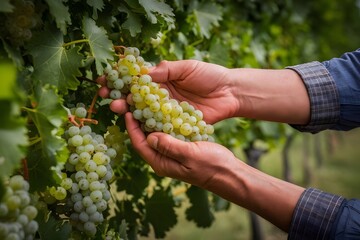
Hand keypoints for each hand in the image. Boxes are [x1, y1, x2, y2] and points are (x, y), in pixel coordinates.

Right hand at [98, 60, 239, 123]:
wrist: (230, 93)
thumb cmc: (210, 75)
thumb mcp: (188, 67)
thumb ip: (167, 70)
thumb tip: (144, 71)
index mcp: (161, 80)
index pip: (136, 80)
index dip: (120, 80)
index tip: (104, 80)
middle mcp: (160, 96)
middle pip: (135, 98)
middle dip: (119, 96)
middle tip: (107, 98)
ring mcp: (166, 111)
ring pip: (143, 113)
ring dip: (128, 111)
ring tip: (117, 108)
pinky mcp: (175, 124)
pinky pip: (158, 126)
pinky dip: (147, 126)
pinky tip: (135, 125)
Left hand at [124, 112, 238, 188]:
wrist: (228, 173)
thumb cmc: (211, 166)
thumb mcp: (190, 155)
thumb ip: (169, 146)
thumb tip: (150, 137)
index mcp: (161, 163)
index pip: (140, 144)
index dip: (132, 128)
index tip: (127, 111)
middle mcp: (163, 158)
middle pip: (144, 138)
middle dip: (137, 121)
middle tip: (133, 103)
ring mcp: (171, 153)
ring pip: (154, 134)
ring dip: (149, 119)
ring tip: (145, 101)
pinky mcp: (180, 147)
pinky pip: (166, 132)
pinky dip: (163, 120)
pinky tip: (164, 108)